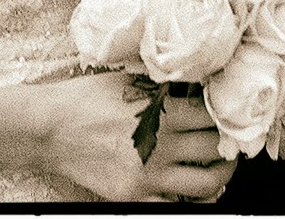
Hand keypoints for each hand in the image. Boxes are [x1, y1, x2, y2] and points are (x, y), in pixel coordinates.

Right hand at [41, 73, 234, 202]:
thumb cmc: (87, 98)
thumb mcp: (130, 79)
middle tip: (232, 139)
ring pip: (205, 186)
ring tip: (220, 164)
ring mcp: (147, 177)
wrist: (52, 128)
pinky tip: (192, 185)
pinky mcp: (132, 197)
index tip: (230, 112)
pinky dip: (191, 197)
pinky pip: (175, 205)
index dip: (225, 114)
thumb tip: (197, 85)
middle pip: (214, 151)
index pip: (212, 117)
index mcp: (160, 114)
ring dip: (220, 175)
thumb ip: (164, 86)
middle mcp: (158, 148)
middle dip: (229, 145)